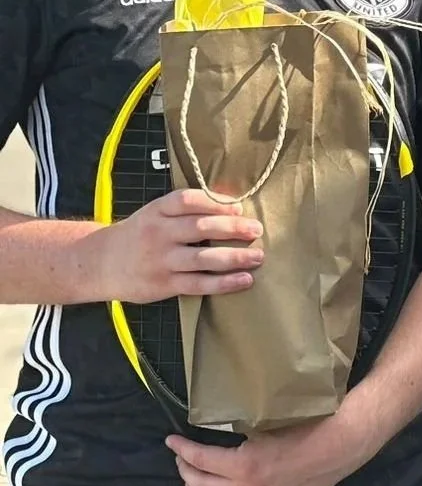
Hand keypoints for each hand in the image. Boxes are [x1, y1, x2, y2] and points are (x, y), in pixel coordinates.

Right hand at [90, 189, 263, 303]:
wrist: (98, 263)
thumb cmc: (140, 234)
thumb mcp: (154, 213)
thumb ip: (185, 209)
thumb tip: (232, 205)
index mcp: (157, 211)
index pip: (188, 200)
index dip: (215, 202)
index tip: (238, 207)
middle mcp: (158, 233)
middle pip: (201, 228)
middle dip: (233, 228)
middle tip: (257, 230)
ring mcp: (161, 260)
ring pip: (203, 258)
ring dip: (235, 257)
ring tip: (258, 256)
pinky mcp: (163, 284)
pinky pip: (198, 284)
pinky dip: (224, 283)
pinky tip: (244, 280)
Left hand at [167, 414, 370, 485]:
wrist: (338, 446)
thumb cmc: (306, 429)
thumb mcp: (265, 426)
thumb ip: (240, 435)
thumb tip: (216, 433)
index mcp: (243, 464)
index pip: (200, 459)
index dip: (182, 450)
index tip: (171, 442)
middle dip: (186, 471)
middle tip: (183, 460)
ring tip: (193, 484)